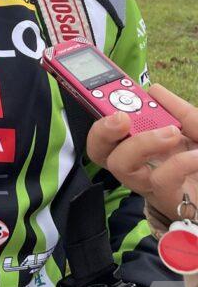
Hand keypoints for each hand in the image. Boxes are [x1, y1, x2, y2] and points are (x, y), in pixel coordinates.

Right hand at [87, 84, 197, 220]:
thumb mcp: (196, 130)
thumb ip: (181, 112)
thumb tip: (153, 90)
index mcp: (142, 144)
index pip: (108, 127)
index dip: (99, 108)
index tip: (108, 87)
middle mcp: (138, 165)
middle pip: (98, 150)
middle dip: (102, 129)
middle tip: (121, 117)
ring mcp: (148, 184)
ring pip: (120, 164)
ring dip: (141, 142)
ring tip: (171, 133)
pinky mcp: (165, 199)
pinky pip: (160, 178)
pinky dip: (180, 161)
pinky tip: (197, 156)